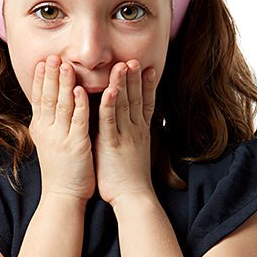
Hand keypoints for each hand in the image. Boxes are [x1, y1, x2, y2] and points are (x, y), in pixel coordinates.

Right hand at [29, 54, 95, 202]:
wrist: (63, 196)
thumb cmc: (60, 170)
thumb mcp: (49, 142)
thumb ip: (48, 123)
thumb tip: (46, 106)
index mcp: (41, 128)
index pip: (39, 98)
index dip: (41, 79)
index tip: (44, 61)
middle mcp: (47, 130)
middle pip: (47, 97)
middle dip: (50, 75)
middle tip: (52, 55)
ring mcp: (60, 138)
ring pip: (61, 105)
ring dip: (63, 84)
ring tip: (64, 65)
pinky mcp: (76, 145)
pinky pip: (77, 121)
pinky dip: (79, 104)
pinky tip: (80, 90)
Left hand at [93, 59, 157, 206]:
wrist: (134, 198)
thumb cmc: (131, 180)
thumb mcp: (134, 153)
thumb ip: (132, 138)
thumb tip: (132, 129)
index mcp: (139, 132)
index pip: (145, 103)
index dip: (147, 85)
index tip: (148, 68)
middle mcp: (134, 130)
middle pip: (136, 98)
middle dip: (136, 77)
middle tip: (135, 58)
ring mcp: (124, 136)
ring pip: (123, 104)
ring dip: (123, 83)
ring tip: (124, 64)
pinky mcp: (112, 144)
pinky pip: (110, 120)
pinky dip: (109, 103)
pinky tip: (109, 89)